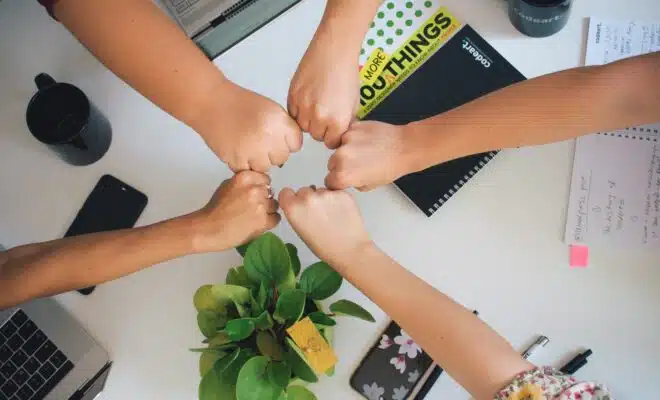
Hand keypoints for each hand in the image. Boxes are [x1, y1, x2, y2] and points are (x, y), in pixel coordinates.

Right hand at [190, 171, 279, 251]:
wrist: (209, 229)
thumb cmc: (216, 208)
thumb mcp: (227, 185)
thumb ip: (244, 182)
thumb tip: (259, 184)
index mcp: (245, 178)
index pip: (265, 179)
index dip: (261, 187)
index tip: (254, 195)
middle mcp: (255, 189)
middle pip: (271, 192)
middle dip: (264, 199)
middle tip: (252, 208)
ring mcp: (260, 205)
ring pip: (275, 205)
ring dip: (268, 210)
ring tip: (254, 217)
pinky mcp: (264, 221)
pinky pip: (276, 218)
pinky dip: (269, 221)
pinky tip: (258, 224)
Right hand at [199, 82, 302, 171]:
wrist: (212, 103)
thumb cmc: (241, 104)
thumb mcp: (271, 109)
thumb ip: (284, 128)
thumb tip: (290, 148)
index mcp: (279, 121)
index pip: (295, 144)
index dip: (287, 143)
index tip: (277, 138)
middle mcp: (268, 136)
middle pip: (281, 158)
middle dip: (273, 153)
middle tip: (259, 142)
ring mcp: (252, 150)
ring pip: (266, 167)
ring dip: (258, 161)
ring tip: (247, 146)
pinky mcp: (236, 160)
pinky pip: (248, 171)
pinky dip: (244, 164)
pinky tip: (238, 150)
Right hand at [279, 187, 371, 267]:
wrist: (350, 249)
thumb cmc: (323, 247)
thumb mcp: (301, 231)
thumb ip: (297, 213)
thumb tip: (300, 204)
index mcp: (293, 208)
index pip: (286, 192)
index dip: (291, 199)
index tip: (298, 206)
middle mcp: (307, 197)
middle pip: (304, 190)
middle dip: (308, 199)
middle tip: (318, 214)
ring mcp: (326, 193)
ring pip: (320, 190)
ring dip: (324, 199)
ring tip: (332, 215)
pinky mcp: (342, 192)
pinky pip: (335, 192)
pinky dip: (337, 199)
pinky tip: (341, 212)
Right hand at [288, 29, 359, 148]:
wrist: (334, 51)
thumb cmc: (346, 73)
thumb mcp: (354, 103)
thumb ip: (346, 122)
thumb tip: (340, 134)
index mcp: (337, 121)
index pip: (331, 142)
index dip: (333, 135)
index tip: (334, 128)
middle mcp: (319, 117)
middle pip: (316, 136)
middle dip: (321, 128)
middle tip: (326, 113)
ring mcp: (303, 107)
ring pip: (303, 126)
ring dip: (309, 120)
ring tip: (316, 105)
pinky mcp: (292, 96)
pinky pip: (293, 114)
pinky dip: (299, 111)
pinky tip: (308, 99)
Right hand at [326, 121, 416, 190]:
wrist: (404, 147)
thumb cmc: (391, 166)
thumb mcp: (369, 185)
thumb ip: (352, 183)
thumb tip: (346, 179)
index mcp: (343, 175)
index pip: (330, 181)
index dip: (338, 181)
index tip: (344, 179)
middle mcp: (341, 156)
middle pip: (331, 163)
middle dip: (341, 165)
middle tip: (358, 165)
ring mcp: (346, 140)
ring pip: (338, 148)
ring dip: (346, 150)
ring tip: (365, 152)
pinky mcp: (353, 127)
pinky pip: (347, 135)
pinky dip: (354, 139)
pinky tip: (366, 142)